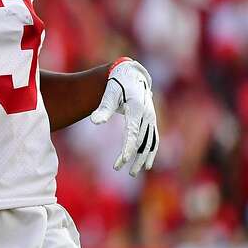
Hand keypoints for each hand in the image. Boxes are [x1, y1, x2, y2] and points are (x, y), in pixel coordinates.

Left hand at [90, 58, 158, 175]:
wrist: (131, 75)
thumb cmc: (117, 85)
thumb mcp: (109, 94)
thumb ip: (103, 108)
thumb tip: (94, 122)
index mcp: (137, 109)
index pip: (133, 132)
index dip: (128, 148)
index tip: (122, 161)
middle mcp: (148, 115)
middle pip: (142, 141)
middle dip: (134, 158)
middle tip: (124, 171)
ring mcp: (152, 119)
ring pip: (150, 142)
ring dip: (143, 158)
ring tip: (134, 172)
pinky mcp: (151, 121)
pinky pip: (153, 139)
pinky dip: (151, 152)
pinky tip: (147, 164)